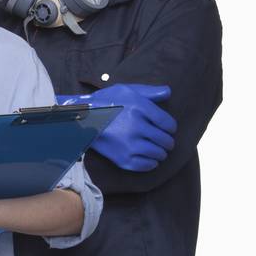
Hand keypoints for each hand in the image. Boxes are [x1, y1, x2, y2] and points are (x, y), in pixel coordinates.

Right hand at [57, 83, 176, 171]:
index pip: (168, 123)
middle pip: (165, 140)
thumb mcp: (126, 90)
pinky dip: (152, 163)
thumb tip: (168, 92)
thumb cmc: (105, 102)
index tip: (168, 129)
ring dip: (161, 153)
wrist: (83, 120)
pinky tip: (150, 159)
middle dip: (168, 141)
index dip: (171, 128)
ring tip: (158, 150)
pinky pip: (146, 165)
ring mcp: (130, 144)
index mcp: (140, 108)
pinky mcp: (122, 159)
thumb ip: (149, 91)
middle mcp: (137, 127)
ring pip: (158, 153)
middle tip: (165, 142)